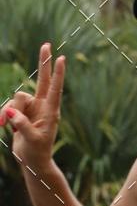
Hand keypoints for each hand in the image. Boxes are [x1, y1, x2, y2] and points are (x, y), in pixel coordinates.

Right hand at [0, 43, 65, 169]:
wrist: (32, 161)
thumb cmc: (38, 153)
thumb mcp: (32, 140)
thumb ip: (23, 125)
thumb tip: (12, 112)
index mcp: (51, 112)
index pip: (55, 89)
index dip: (57, 74)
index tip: (61, 59)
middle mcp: (42, 107)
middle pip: (42, 80)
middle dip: (43, 63)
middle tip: (47, 45)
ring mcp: (31, 108)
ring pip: (16, 98)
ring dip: (9, 111)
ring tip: (6, 126)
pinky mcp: (21, 113)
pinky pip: (9, 107)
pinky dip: (3, 115)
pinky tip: (1, 125)